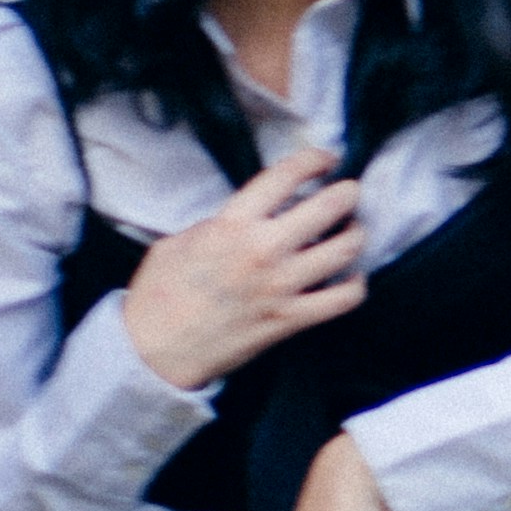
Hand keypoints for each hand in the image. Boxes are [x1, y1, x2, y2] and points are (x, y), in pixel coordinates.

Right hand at [117, 151, 367, 390]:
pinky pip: (342, 299)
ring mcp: (280, 286)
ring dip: (356, 235)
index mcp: (232, 225)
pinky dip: (355, 285)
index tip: (326, 158)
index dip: (314, 160)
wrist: (154, 351)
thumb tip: (248, 218)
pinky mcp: (289, 320)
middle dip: (347, 193)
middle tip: (350, 192)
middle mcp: (263, 250)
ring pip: (344, 250)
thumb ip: (218, 223)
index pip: (285, 176)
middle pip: (328, 207)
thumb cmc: (159, 295)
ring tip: (353, 230)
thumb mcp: (178, 241)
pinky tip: (351, 277)